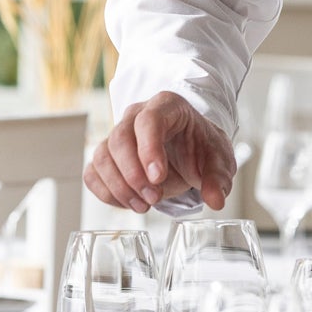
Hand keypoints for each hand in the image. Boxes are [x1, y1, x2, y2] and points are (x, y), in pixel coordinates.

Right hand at [85, 92, 234, 214]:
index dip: (149, 148)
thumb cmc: (200, 148)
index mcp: (167, 107)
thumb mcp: (219, 160)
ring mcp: (118, 134)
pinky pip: (92, 172)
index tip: (157, 177)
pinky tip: (129, 203)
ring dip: (119, 187)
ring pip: (102, 156)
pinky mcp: (107, 156)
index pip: (149, 119)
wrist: (189, 152)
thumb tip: (215, 199)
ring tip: (144, 205)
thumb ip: (219, 179)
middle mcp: (136, 116)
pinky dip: (106, 193)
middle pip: (119, 137)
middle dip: (133, 174)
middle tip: (154, 198)